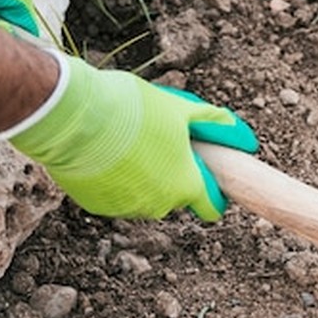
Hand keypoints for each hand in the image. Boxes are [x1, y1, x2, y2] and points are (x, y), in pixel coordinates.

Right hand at [8, 53, 257, 220]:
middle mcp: (159, 205)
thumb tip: (245, 137)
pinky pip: (114, 195)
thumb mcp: (179, 108)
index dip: (212, 190)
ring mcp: (126, 208)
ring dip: (142, 175)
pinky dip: (113, 178)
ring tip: (126, 141)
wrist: (72, 117)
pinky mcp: (96, 206)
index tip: (206, 172)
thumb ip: (213, 124)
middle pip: (176, 196)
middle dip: (172, 173)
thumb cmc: (131, 110)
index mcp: (185, 184)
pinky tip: (103, 152)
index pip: (211, 206)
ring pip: (144, 195)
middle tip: (158, 139)